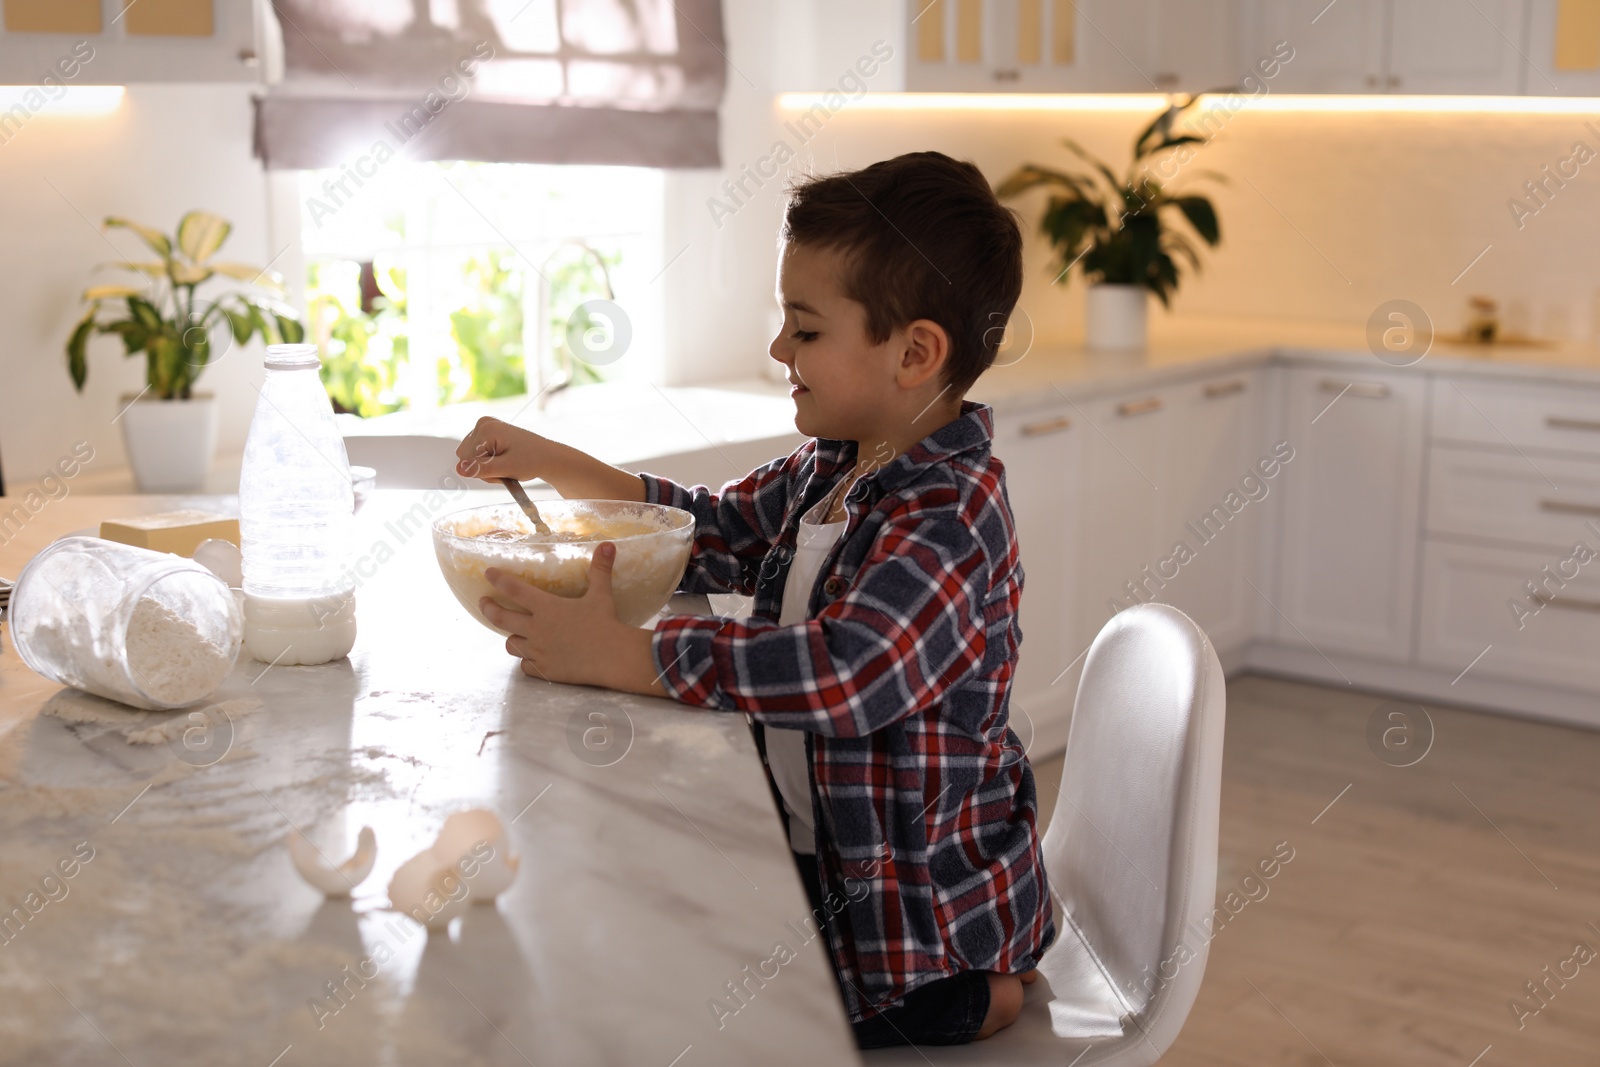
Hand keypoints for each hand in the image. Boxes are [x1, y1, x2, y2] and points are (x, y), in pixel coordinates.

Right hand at [456, 416, 547, 482]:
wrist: (547, 457)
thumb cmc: (532, 461)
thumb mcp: (507, 468)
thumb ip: (481, 469)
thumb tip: (459, 469)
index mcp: (486, 428)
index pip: (467, 459)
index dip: (483, 471)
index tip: (504, 470)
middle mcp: (483, 423)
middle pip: (466, 457)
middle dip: (484, 469)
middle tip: (506, 468)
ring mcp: (484, 427)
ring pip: (469, 457)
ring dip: (486, 467)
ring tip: (506, 464)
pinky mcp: (487, 433)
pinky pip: (476, 454)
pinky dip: (489, 462)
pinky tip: (504, 460)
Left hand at [479, 542, 664, 694]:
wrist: (613, 657)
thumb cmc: (606, 623)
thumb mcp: (601, 594)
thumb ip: (600, 570)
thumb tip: (607, 545)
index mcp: (546, 607)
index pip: (514, 589)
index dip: (498, 580)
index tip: (488, 573)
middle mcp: (536, 629)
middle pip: (500, 618)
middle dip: (488, 609)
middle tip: (484, 603)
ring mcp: (538, 651)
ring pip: (510, 644)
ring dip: (512, 638)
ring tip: (515, 634)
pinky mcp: (544, 670)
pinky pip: (525, 666)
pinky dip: (527, 661)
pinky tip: (533, 658)